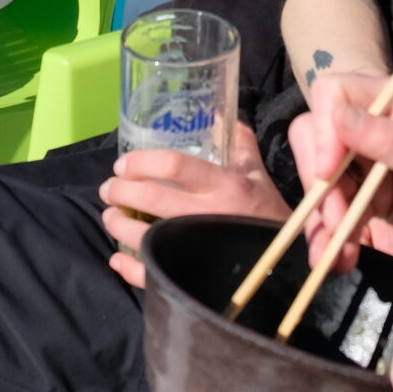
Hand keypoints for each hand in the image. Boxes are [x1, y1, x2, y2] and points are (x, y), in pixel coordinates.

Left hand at [98, 123, 286, 288]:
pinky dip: (127, 266)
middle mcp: (205, 216)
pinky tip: (117, 258)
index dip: (142, 162)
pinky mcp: (189, 276)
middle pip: (151, 199)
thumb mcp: (258, 175)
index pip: (174, 166)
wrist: (283, 265)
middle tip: (109, 188)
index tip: (123, 164)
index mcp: (223, 186)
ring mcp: (194, 249)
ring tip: (110, 217)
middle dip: (121, 191)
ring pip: (144, 236)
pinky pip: (150, 274)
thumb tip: (219, 114)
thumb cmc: (267, 215)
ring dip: (117, 225)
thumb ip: (240, 143)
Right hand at [289, 88, 392, 281]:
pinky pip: (340, 213)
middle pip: (319, 139)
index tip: (329, 169)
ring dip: (323, 217)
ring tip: (334, 253)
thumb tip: (335, 113)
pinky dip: (333, 237)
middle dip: (319, 181)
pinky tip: (339, 260)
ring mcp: (373, 167)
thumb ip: (389, 139)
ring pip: (325, 182)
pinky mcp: (375, 202)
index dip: (324, 129)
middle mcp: (377, 128)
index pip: (335, 95)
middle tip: (334, 217)